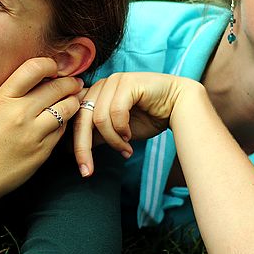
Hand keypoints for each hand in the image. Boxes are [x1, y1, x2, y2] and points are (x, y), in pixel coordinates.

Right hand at [0, 57, 84, 213]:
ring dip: (73, 102)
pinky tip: (60, 122)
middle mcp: (18, 113)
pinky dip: (65, 123)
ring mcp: (32, 133)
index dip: (50, 65)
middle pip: (57, 87)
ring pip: (67, 107)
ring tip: (72, 100)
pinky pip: (63, 130)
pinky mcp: (42, 151)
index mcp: (2, 98)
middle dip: (70, 83)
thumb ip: (13, 93)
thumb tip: (43, 78)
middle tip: (74, 83)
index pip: (34, 68)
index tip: (54, 69)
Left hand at [73, 72, 199, 175]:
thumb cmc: (149, 116)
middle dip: (84, 148)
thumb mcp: (119, 131)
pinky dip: (122, 130)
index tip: (82, 169)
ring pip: (99, 119)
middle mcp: (102, 85)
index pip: (76, 119)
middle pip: (83, 119)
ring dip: (113, 140)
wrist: (178, 105)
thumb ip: (99, 136)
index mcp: (96, 93)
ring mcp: (114, 81)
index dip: (75, 144)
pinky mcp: (128, 83)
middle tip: (88, 171)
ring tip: (125, 148)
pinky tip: (130, 136)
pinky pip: (116, 112)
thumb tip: (75, 150)